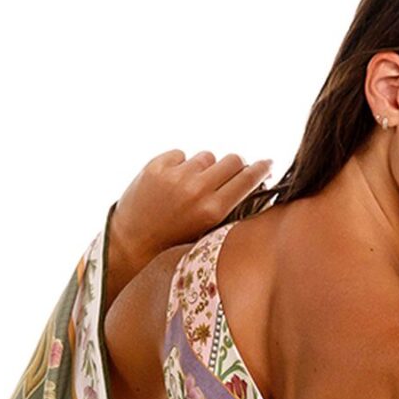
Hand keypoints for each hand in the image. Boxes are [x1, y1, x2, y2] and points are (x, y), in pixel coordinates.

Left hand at [109, 147, 273, 275]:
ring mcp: (176, 176)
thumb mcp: (206, 233)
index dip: (260, 169)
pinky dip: (179, 165)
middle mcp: (196, 190)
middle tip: (227, 175)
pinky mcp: (157, 166)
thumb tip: (248, 183)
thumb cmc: (172, 243)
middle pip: (231, 160)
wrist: (131, 244)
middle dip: (234, 166)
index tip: (267, 163)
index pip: (247, 178)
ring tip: (189, 188)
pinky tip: (170, 184)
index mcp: (212, 211)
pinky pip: (181, 154)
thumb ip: (227, 209)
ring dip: (203, 168)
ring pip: (206, 157)